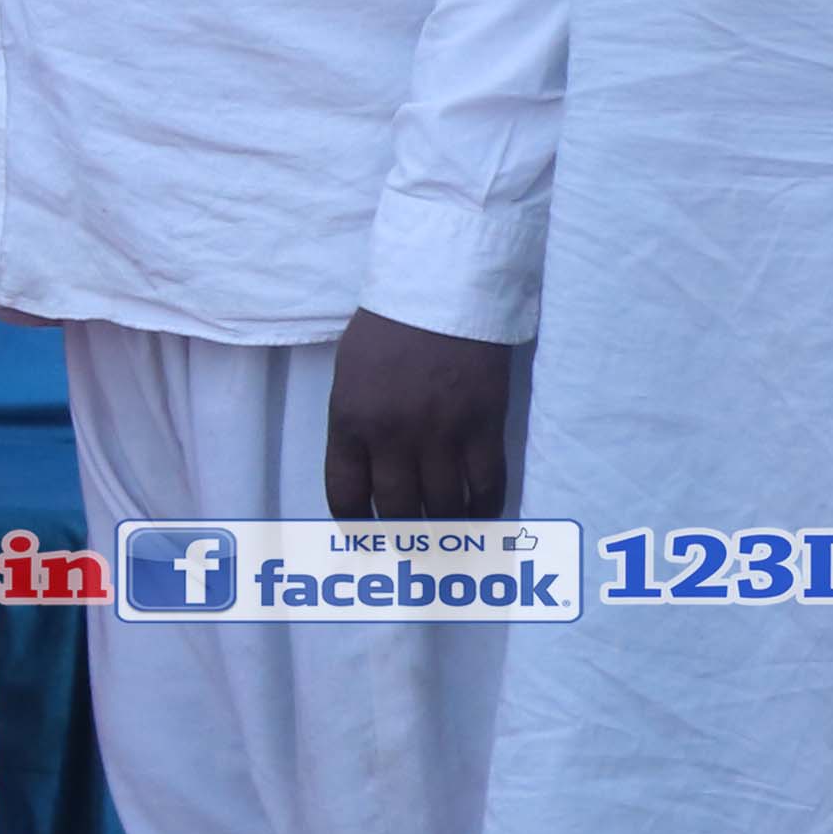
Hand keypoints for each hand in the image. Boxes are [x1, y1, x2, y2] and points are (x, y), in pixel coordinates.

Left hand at [321, 308, 517, 523]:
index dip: (355, 524)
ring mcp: (441, 434)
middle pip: (398, 510)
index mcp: (350, 421)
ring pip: (444, 507)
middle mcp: (392, 437)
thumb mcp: (350, 374)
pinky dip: (485, 509)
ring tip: (447, 536)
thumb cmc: (390, 326)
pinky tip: (482, 516)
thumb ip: (356, 423)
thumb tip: (369, 470)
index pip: (346, 495)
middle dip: (403, 534)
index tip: (364, 536)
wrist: (442, 288)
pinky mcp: (484, 427)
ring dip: (445, 528)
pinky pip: (486, 486)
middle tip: (411, 544)